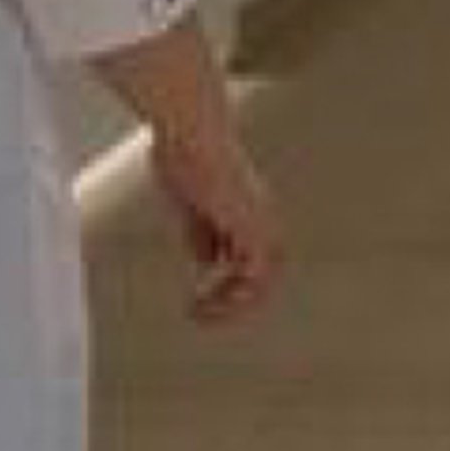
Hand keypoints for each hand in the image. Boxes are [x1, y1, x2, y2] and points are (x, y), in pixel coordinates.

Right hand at [148, 127, 281, 325]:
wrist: (191, 134)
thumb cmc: (183, 152)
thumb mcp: (190, 200)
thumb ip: (200, 231)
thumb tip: (206, 263)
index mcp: (247, 207)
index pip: (247, 256)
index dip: (226, 281)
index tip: (195, 294)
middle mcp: (262, 216)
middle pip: (264, 270)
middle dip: (234, 297)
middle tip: (199, 313)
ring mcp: (263, 221)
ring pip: (266, 279)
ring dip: (234, 304)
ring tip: (199, 315)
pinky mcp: (256, 228)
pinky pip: (258, 277)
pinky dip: (235, 296)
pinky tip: (202, 302)